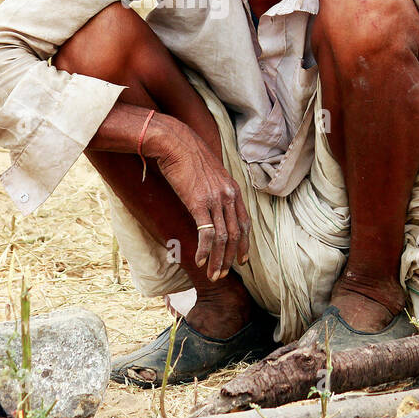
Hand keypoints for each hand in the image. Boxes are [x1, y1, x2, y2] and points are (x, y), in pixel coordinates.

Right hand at [149, 117, 250, 280]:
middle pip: (236, 234)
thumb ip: (214, 189)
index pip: (244, 222)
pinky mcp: (199, 203)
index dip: (244, 244)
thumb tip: (209, 204)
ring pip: (223, 238)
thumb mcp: (208, 172)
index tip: (241, 260)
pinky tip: (199, 261)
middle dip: (231, 258)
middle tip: (224, 274)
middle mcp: (228, 195)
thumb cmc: (187, 155)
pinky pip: (207, 233)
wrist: (174, 142)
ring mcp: (215, 199)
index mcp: (233, 188)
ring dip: (218, 260)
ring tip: (213, 275)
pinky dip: (204, 251)